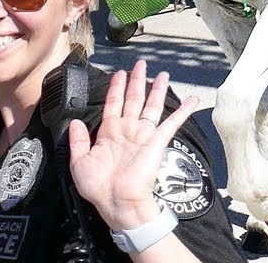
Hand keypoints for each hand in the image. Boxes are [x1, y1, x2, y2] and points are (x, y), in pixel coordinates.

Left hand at [69, 59, 198, 230]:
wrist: (117, 203)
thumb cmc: (99, 187)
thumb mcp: (79, 162)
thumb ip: (78, 140)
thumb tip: (74, 121)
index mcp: (109, 133)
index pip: (114, 103)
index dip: (116, 88)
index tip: (119, 74)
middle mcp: (128, 131)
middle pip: (134, 99)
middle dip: (137, 81)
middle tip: (140, 64)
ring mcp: (143, 135)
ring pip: (152, 106)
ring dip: (157, 89)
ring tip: (162, 74)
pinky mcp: (157, 142)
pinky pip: (172, 123)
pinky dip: (183, 111)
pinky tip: (192, 100)